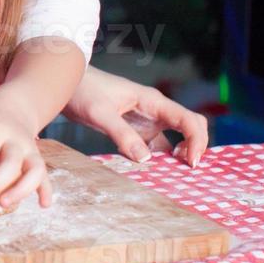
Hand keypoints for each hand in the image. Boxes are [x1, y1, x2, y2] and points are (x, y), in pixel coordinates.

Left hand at [0, 94, 52, 208]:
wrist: (14, 107)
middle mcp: (17, 140)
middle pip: (12, 164)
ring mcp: (31, 150)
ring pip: (34, 172)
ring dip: (20, 191)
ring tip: (3, 204)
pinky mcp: (39, 160)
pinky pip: (46, 177)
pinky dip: (46, 191)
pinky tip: (43, 205)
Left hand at [62, 65, 208, 166]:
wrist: (66, 83)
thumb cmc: (83, 91)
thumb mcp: (99, 113)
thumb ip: (121, 134)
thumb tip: (146, 159)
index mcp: (152, 101)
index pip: (188, 119)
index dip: (197, 141)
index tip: (192, 163)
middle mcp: (155, 111)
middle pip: (190, 128)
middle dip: (196, 148)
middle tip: (189, 172)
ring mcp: (147, 122)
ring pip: (175, 140)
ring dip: (179, 158)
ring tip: (176, 179)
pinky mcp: (136, 132)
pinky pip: (156, 148)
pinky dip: (160, 161)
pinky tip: (155, 174)